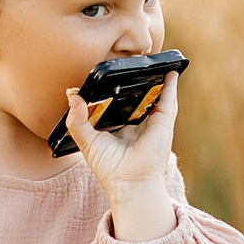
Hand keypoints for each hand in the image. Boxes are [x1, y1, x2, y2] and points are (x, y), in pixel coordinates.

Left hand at [67, 73, 178, 241]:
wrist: (129, 183)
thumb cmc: (108, 167)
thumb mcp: (86, 140)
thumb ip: (76, 119)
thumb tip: (72, 93)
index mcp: (118, 126)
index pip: (116, 102)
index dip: (113, 87)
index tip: (107, 71)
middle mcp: (136, 122)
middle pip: (136, 95)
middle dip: (135, 79)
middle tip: (130, 60)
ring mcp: (152, 121)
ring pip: (154, 93)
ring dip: (155, 78)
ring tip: (153, 59)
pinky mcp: (163, 122)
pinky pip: (168, 98)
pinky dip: (171, 84)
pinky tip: (170, 70)